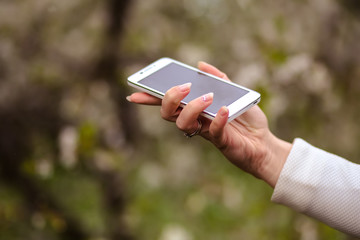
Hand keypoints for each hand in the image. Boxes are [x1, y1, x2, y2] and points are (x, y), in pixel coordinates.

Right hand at [127, 61, 291, 186]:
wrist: (265, 144)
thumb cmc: (247, 120)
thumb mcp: (235, 92)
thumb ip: (218, 79)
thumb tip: (201, 64)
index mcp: (195, 109)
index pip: (168, 103)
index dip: (149, 98)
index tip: (134, 93)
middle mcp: (196, 121)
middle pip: (169, 114)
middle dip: (170, 98)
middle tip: (184, 87)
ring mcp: (205, 131)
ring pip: (183, 124)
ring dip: (192, 107)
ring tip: (209, 98)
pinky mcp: (220, 141)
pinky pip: (212, 131)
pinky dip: (218, 120)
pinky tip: (226, 110)